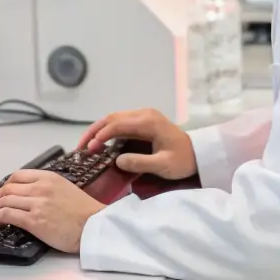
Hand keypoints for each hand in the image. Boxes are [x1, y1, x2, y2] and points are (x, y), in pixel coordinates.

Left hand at [0, 170, 103, 253]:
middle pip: (8, 188)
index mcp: (49, 177)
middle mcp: (40, 187)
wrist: (95, 226)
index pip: (19, 175)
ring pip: (5, 201)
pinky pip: (7, 215)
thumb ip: (49, 188)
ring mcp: (36, 203)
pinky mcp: (34, 220)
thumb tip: (33, 195)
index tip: (2, 191)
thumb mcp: (66, 189)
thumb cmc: (86, 212)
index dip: (6, 184)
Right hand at [78, 108, 197, 181]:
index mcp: (148, 121)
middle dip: (94, 131)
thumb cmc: (182, 160)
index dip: (101, 136)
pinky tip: (101, 143)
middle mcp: (144, 114)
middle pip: (112, 118)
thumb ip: (140, 162)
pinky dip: (108, 131)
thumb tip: (117, 161)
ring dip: (99, 130)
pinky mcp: (143, 121)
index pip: (117, 124)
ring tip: (86, 145)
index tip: (89, 149)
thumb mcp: (163, 165)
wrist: (199, 154)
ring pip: (114, 118)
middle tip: (80, 147)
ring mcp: (144, 116)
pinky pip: (121, 123)